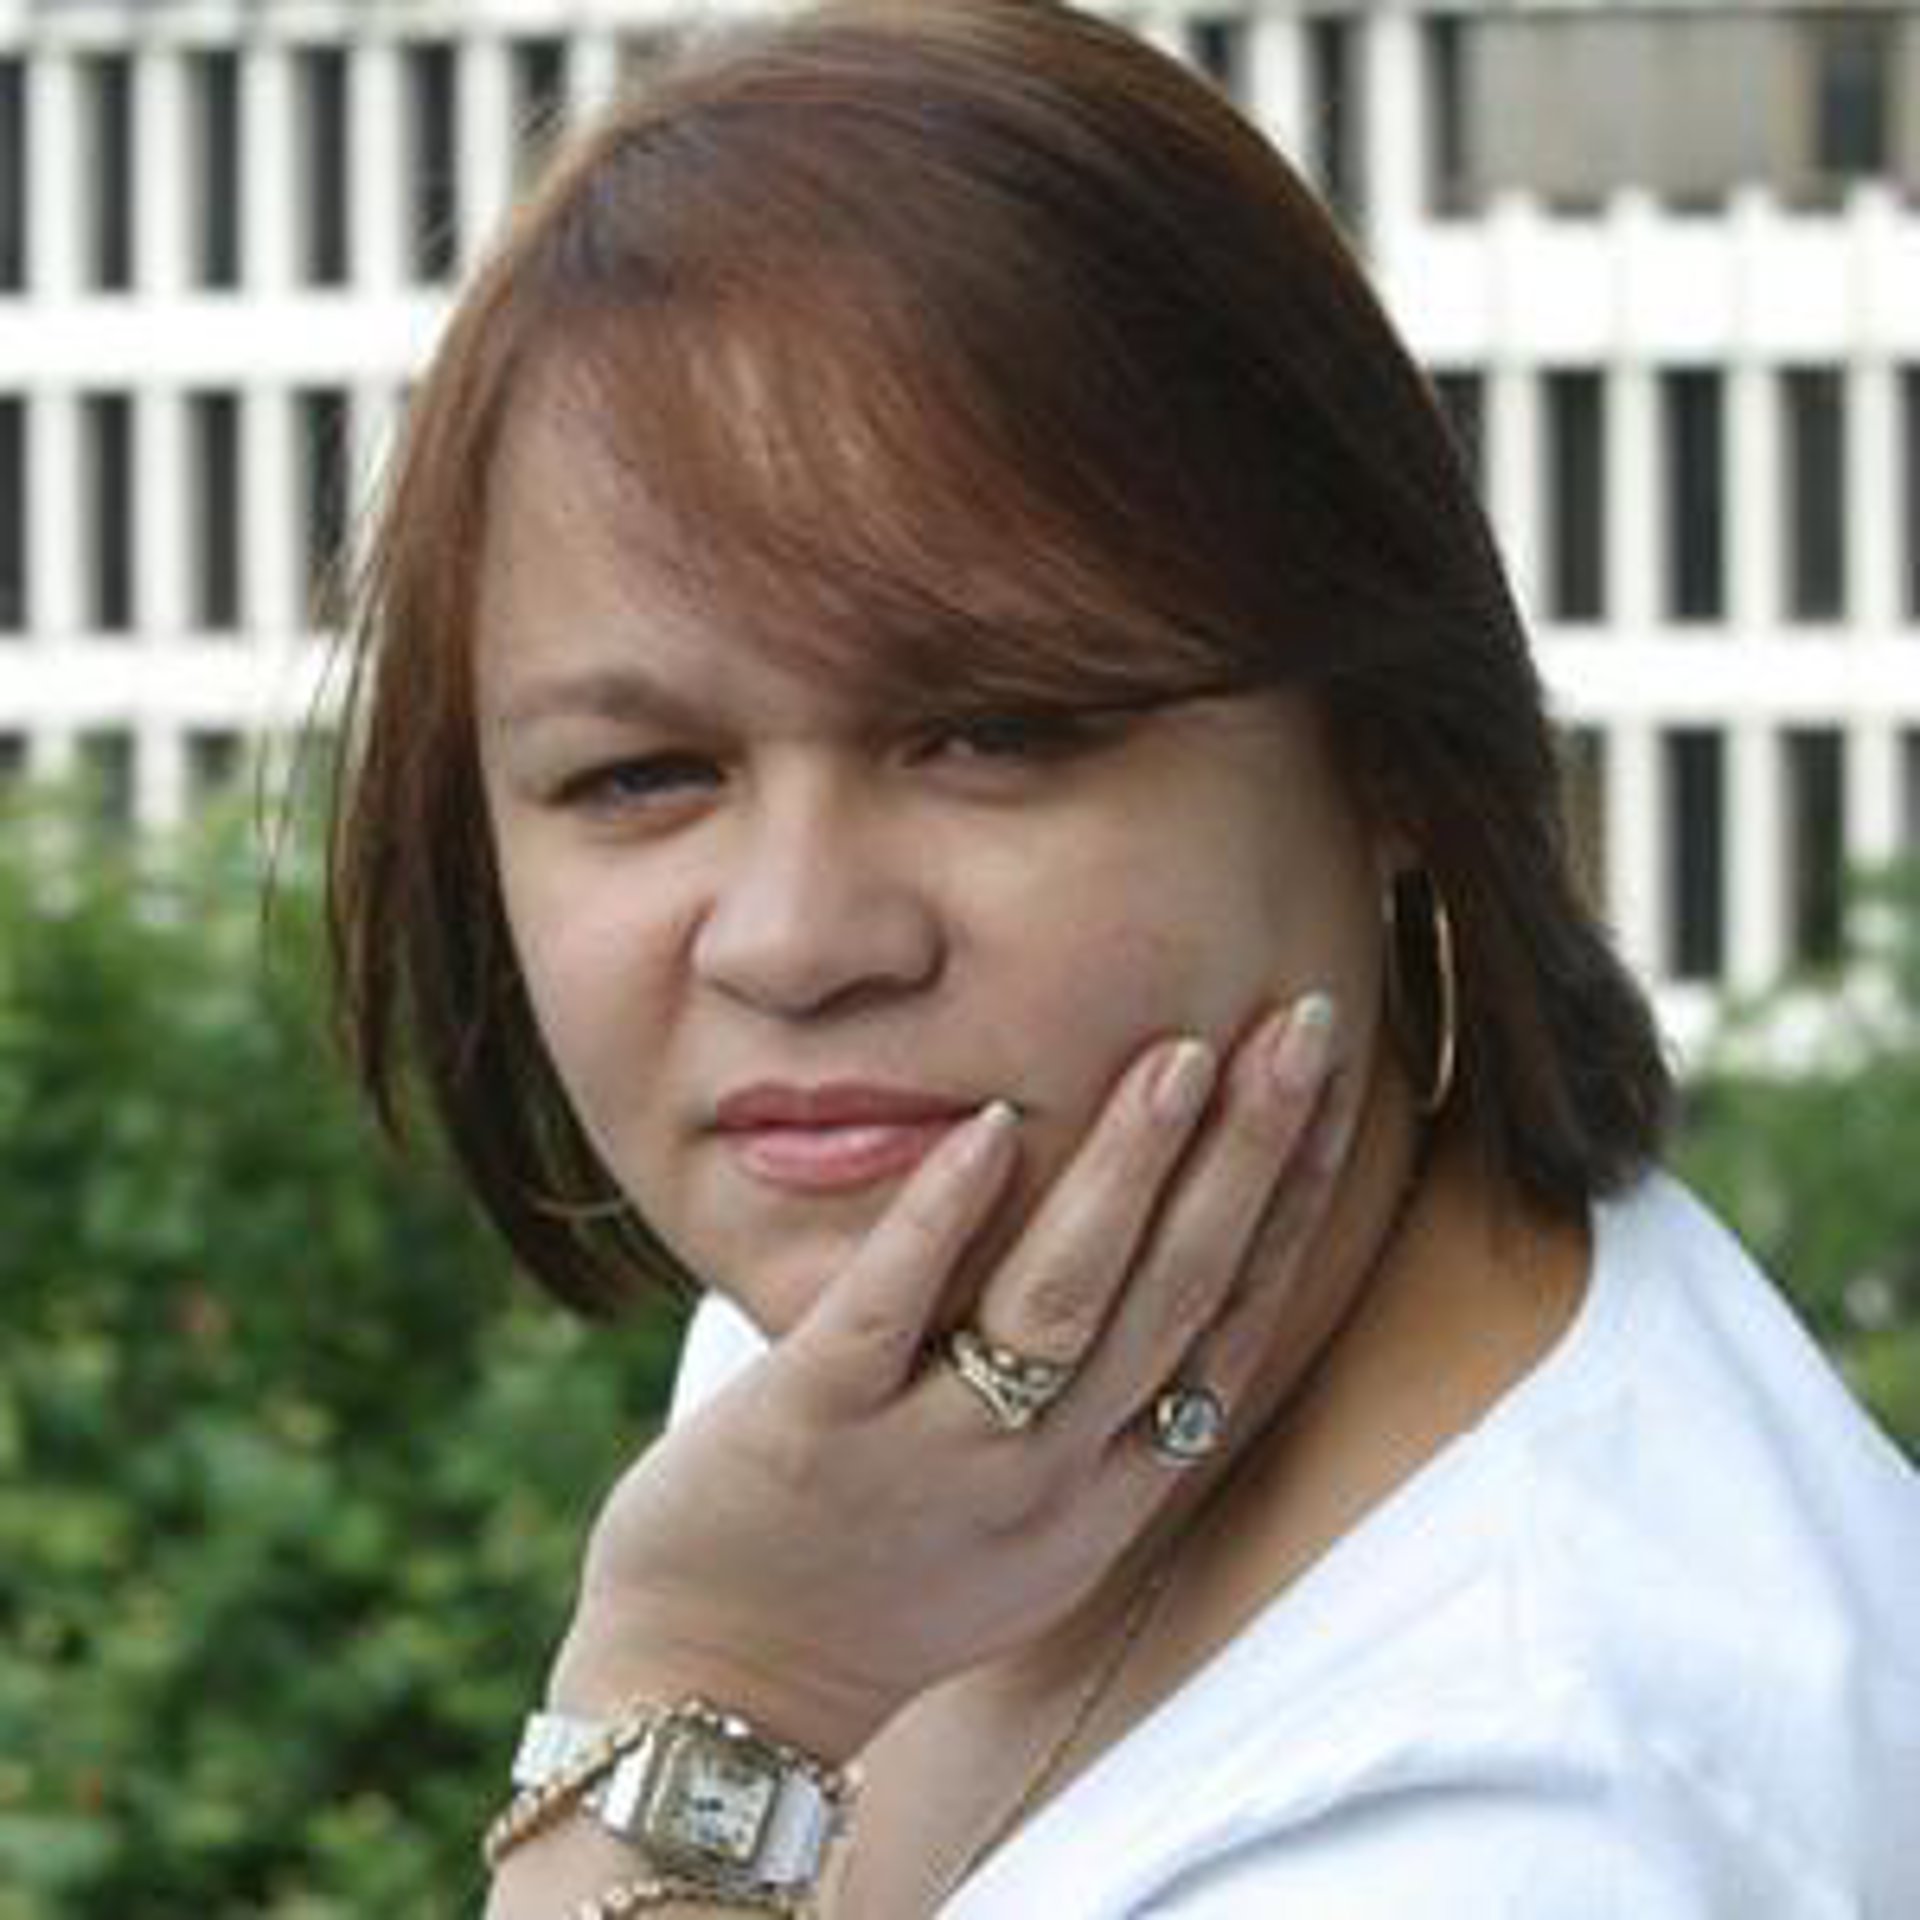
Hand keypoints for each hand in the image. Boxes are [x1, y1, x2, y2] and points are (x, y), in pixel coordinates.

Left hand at [549, 994, 1355, 1760]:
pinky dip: (945, 1219)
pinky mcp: (815, 1431)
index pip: (1233, 1320)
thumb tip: (1145, 1254)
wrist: (720, 1693)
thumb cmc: (878, 1577)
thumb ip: (1096, 1407)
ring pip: (1063, 1301)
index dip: (1291, 1198)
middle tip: (1297, 1024)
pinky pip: (892, 1312)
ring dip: (1130, 1174)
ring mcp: (933, 1455)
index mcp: (1110, 1487)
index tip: (1331, 1084)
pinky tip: (987, 1126)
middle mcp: (1047, 1477)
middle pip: (1178, 1294)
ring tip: (1177, 1055)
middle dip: (1249, 1153)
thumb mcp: (1029, 1522)